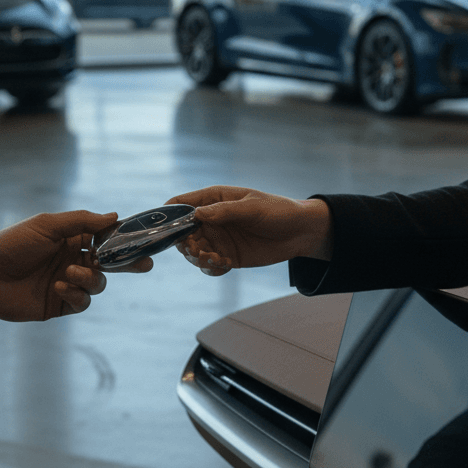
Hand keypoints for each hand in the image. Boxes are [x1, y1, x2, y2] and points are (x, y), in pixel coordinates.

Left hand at [0, 210, 150, 321]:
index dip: (123, 238)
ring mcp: (68, 282)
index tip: (140, 238)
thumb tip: (114, 216)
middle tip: (145, 264)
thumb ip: (81, 222)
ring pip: (98, 283)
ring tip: (70, 273)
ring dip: (90, 278)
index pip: (105, 237)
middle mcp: (73, 259)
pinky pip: (82, 302)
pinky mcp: (60, 303)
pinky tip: (59, 287)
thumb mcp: (46, 226)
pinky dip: (76, 294)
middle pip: (111, 263)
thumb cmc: (10, 245)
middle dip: (128, 263)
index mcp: (71, 238)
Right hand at [165, 186, 332, 274]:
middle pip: (183, 233)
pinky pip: (209, 266)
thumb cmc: (278, 211)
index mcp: (214, 199)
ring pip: (193, 252)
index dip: (170, 215)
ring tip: (216, 260)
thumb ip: (225, 211)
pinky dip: (211, 268)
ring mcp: (217, 239)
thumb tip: (197, 214)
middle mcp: (211, 219)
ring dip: (198, 258)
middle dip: (185, 244)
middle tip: (197, 251)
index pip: (182, 203)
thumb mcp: (253, 207)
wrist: (301, 233)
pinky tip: (226, 266)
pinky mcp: (226, 256)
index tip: (167, 229)